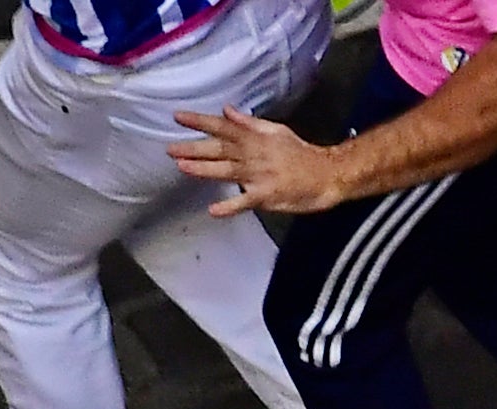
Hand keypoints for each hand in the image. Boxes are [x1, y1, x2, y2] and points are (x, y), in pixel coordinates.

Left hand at [173, 106, 345, 213]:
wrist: (326, 173)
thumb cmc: (299, 154)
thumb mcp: (276, 132)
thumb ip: (249, 123)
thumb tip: (227, 111)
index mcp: (255, 138)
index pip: (223, 127)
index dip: (200, 122)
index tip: (178, 117)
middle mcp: (254, 154)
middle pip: (220, 149)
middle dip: (194, 147)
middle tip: (169, 148)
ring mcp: (259, 175)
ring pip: (227, 171)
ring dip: (205, 169)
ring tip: (183, 167)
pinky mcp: (265, 195)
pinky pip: (245, 202)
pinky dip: (229, 206)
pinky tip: (213, 210)